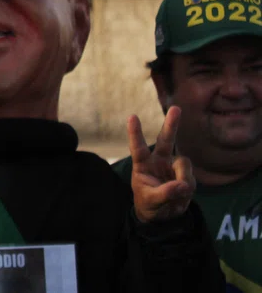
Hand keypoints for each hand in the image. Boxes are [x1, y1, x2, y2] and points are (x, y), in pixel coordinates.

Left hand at [127, 106, 195, 222]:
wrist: (163, 216)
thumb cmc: (149, 205)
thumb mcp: (152, 201)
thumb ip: (165, 193)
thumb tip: (183, 185)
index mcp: (142, 165)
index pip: (138, 148)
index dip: (135, 133)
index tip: (132, 116)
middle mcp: (158, 161)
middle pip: (165, 140)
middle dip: (171, 125)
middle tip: (176, 108)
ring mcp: (172, 166)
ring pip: (184, 163)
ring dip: (183, 178)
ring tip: (178, 192)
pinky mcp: (185, 174)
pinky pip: (191, 176)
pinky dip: (188, 187)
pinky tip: (182, 194)